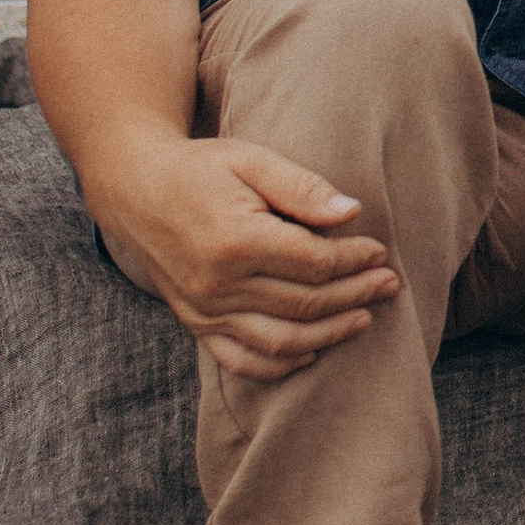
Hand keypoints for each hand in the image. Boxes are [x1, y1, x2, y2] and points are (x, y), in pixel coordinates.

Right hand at [83, 124, 400, 383]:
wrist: (135, 189)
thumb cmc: (200, 169)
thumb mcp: (251, 160)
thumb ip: (301, 188)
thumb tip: (351, 213)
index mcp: (237, 240)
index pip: (314, 263)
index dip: (354, 260)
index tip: (380, 252)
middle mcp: (219, 284)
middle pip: (305, 303)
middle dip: (355, 295)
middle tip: (389, 284)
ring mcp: (205, 310)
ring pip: (281, 340)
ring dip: (330, 333)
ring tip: (365, 317)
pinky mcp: (195, 323)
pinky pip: (241, 360)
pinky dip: (279, 364)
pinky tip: (312, 352)